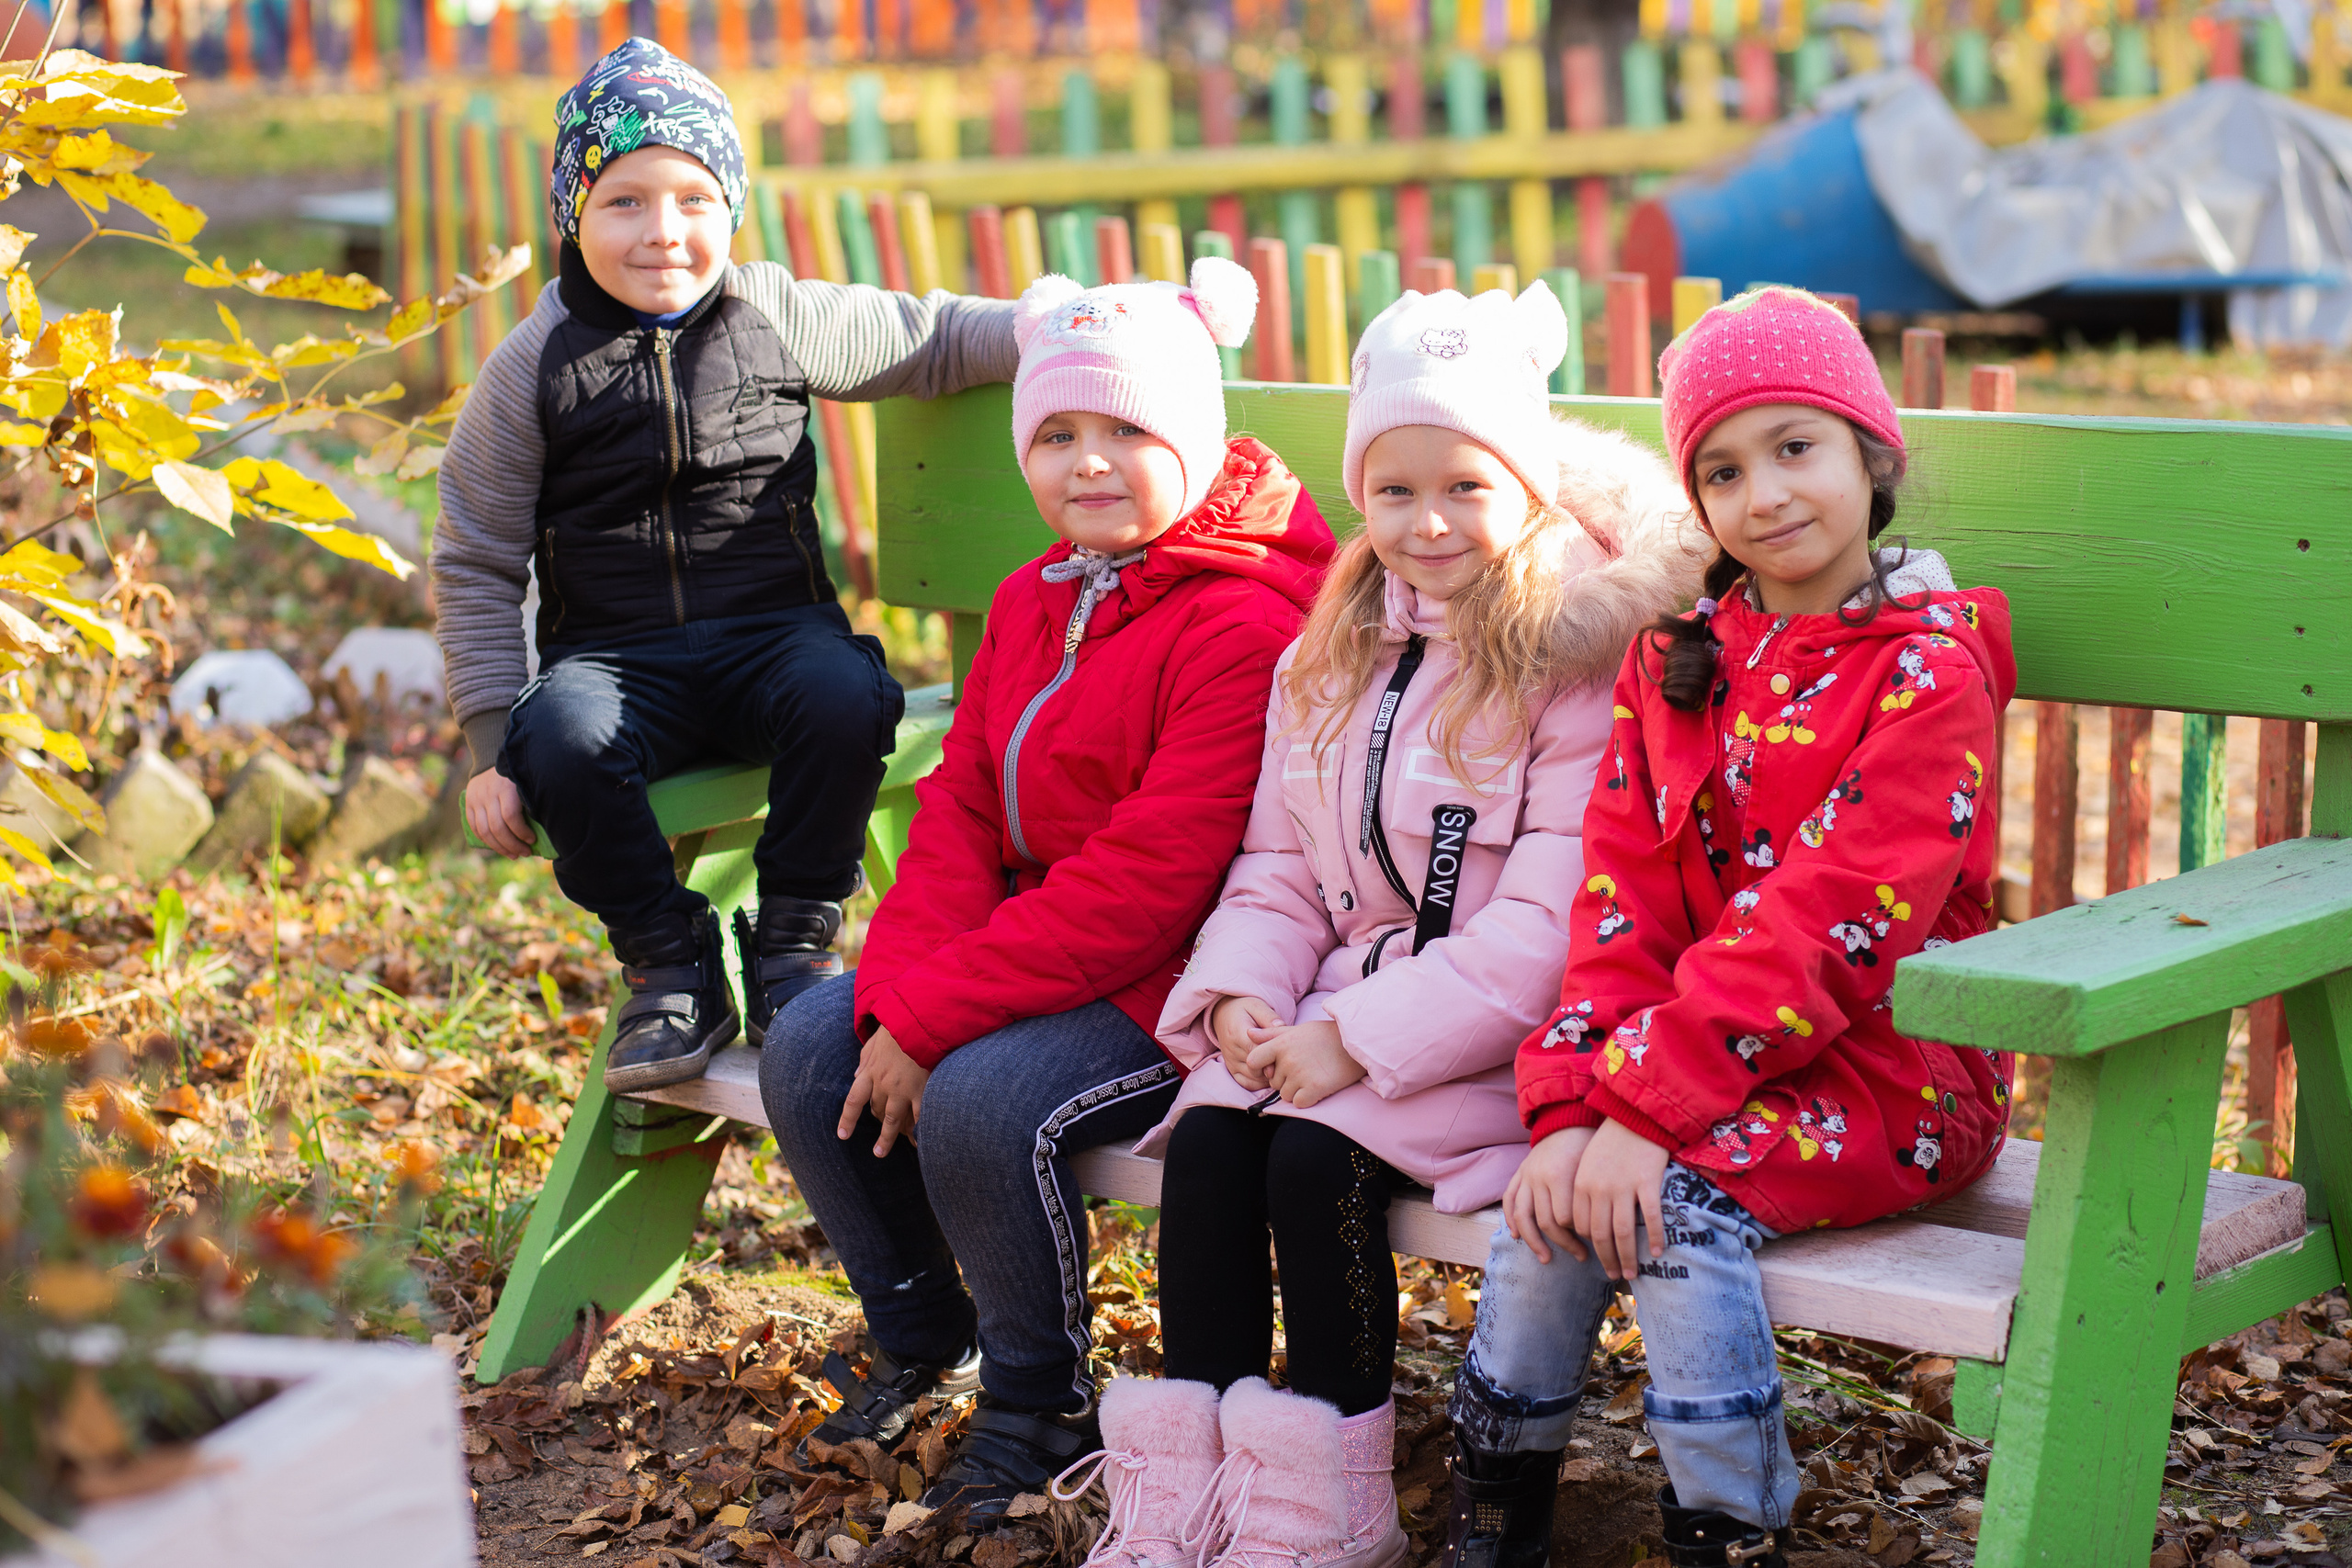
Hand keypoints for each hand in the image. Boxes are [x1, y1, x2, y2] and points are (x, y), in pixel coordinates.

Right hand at [465, 767, 535, 858]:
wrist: (491, 761)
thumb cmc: (517, 777)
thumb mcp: (525, 784)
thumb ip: (529, 802)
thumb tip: (542, 831)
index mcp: (506, 787)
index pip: (510, 816)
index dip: (521, 832)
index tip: (532, 840)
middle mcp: (488, 793)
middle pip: (497, 827)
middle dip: (512, 844)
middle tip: (525, 853)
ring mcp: (476, 799)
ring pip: (484, 831)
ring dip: (500, 847)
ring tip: (514, 855)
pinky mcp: (468, 803)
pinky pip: (474, 827)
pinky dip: (486, 840)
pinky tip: (499, 847)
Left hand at [838, 1026, 930, 1157]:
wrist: (921, 1021)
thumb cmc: (898, 1027)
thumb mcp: (875, 1040)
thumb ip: (865, 1058)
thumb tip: (857, 1073)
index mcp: (870, 1072)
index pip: (854, 1101)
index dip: (847, 1120)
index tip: (842, 1135)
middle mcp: (883, 1085)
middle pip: (876, 1111)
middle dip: (877, 1123)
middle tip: (879, 1136)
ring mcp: (902, 1090)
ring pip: (892, 1121)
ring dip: (887, 1138)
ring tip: (881, 1152)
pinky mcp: (922, 1091)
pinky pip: (917, 1117)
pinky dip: (916, 1130)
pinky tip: (916, 1141)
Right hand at [1208, 995, 1279, 1090]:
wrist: (1223, 1013)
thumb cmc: (1244, 1008)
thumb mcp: (1257, 1006)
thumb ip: (1269, 1017)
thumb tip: (1281, 1026)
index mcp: (1237, 1033)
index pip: (1257, 1052)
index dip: (1273, 1056)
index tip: (1286, 1053)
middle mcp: (1231, 1050)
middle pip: (1257, 1067)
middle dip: (1274, 1067)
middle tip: (1287, 1061)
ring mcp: (1230, 1061)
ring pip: (1254, 1078)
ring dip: (1269, 1076)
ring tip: (1280, 1066)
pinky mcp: (1231, 1069)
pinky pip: (1246, 1083)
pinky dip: (1260, 1082)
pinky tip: (1269, 1073)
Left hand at [1244, 1020, 1366, 1109]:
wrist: (1356, 1042)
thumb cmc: (1326, 1035)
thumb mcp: (1297, 1030)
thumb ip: (1271, 1034)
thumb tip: (1249, 1033)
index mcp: (1281, 1043)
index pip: (1253, 1061)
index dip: (1258, 1069)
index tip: (1268, 1071)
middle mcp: (1288, 1059)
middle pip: (1273, 1082)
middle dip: (1285, 1080)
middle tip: (1304, 1069)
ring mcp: (1301, 1074)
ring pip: (1285, 1095)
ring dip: (1296, 1091)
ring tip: (1312, 1077)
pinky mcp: (1315, 1088)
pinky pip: (1298, 1103)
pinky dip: (1306, 1099)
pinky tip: (1317, 1088)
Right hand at [1503, 1125, 1595, 1265]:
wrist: (1570, 1119)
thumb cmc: (1590, 1146)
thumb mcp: (1595, 1169)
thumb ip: (1593, 1199)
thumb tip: (1604, 1234)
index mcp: (1560, 1175)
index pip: (1565, 1218)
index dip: (1579, 1234)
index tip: (1596, 1243)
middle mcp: (1539, 1176)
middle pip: (1546, 1221)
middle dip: (1565, 1243)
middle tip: (1582, 1257)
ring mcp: (1526, 1175)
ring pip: (1523, 1217)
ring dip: (1535, 1242)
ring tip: (1546, 1258)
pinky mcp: (1519, 1173)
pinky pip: (1509, 1200)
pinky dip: (1511, 1220)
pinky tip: (1518, 1237)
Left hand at [1572, 1119, 1673, 1281]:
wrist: (1636, 1114)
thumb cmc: (1612, 1141)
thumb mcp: (1589, 1164)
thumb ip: (1587, 1192)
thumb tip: (1589, 1226)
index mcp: (1581, 1184)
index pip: (1581, 1226)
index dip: (1590, 1244)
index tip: (1599, 1255)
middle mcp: (1599, 1188)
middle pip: (1600, 1234)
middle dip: (1607, 1258)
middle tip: (1614, 1275)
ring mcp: (1623, 1186)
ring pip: (1624, 1232)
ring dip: (1628, 1257)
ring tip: (1631, 1273)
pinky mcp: (1647, 1182)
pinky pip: (1651, 1217)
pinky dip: (1655, 1237)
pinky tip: (1658, 1252)